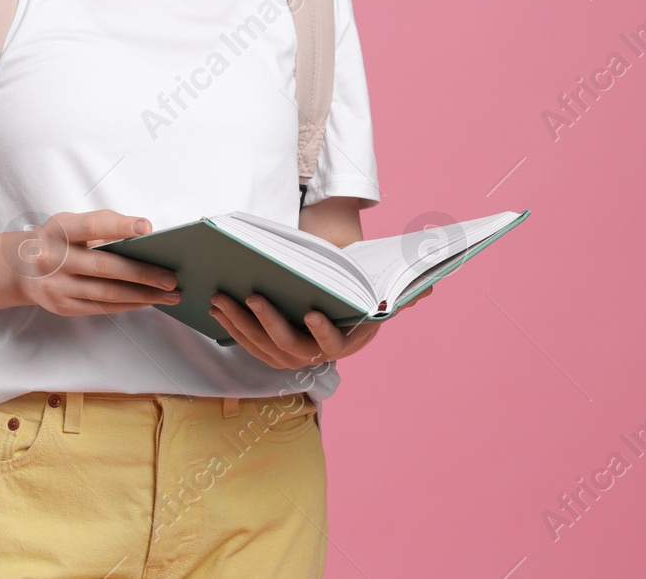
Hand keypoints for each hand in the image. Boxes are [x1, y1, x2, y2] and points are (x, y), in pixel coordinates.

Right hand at [8, 211, 179, 316]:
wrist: (19, 268)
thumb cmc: (58, 239)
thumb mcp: (71, 223)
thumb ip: (103, 226)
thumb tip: (146, 238)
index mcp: (59, 230)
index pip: (92, 226)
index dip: (119, 226)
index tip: (146, 228)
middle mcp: (54, 258)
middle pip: (104, 267)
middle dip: (142, 274)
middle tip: (171, 278)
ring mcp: (56, 286)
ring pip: (107, 293)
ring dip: (143, 295)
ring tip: (170, 294)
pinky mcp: (62, 306)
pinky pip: (102, 307)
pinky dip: (128, 304)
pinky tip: (148, 300)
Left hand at [209, 284, 438, 368]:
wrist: (337, 298)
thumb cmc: (356, 289)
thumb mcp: (379, 288)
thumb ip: (403, 292)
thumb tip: (428, 288)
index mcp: (347, 342)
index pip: (335, 345)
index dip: (323, 333)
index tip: (311, 313)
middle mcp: (317, 356)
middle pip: (289, 347)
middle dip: (268, 322)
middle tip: (251, 297)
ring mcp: (291, 357)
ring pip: (262, 347)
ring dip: (239, 324)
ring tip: (222, 298)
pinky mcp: (270, 351)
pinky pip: (248, 344)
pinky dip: (231, 327)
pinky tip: (217, 307)